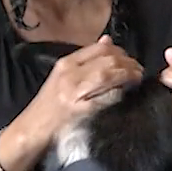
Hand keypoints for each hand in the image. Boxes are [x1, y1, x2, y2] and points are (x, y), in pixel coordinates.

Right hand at [23, 35, 145, 135]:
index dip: (121, 52)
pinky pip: (107, 97)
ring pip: (109, 75)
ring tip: (136, 80)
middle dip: (129, 64)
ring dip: (128, 76)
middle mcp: (70, 74)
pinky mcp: (81, 111)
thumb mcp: (64, 76)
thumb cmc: (49, 105)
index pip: (100, 49)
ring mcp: (75, 93)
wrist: (32, 129)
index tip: (130, 60)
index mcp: (66, 63)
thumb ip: (86, 60)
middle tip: (138, 71)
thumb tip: (107, 41)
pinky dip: (119, 94)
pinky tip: (125, 95)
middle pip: (108, 60)